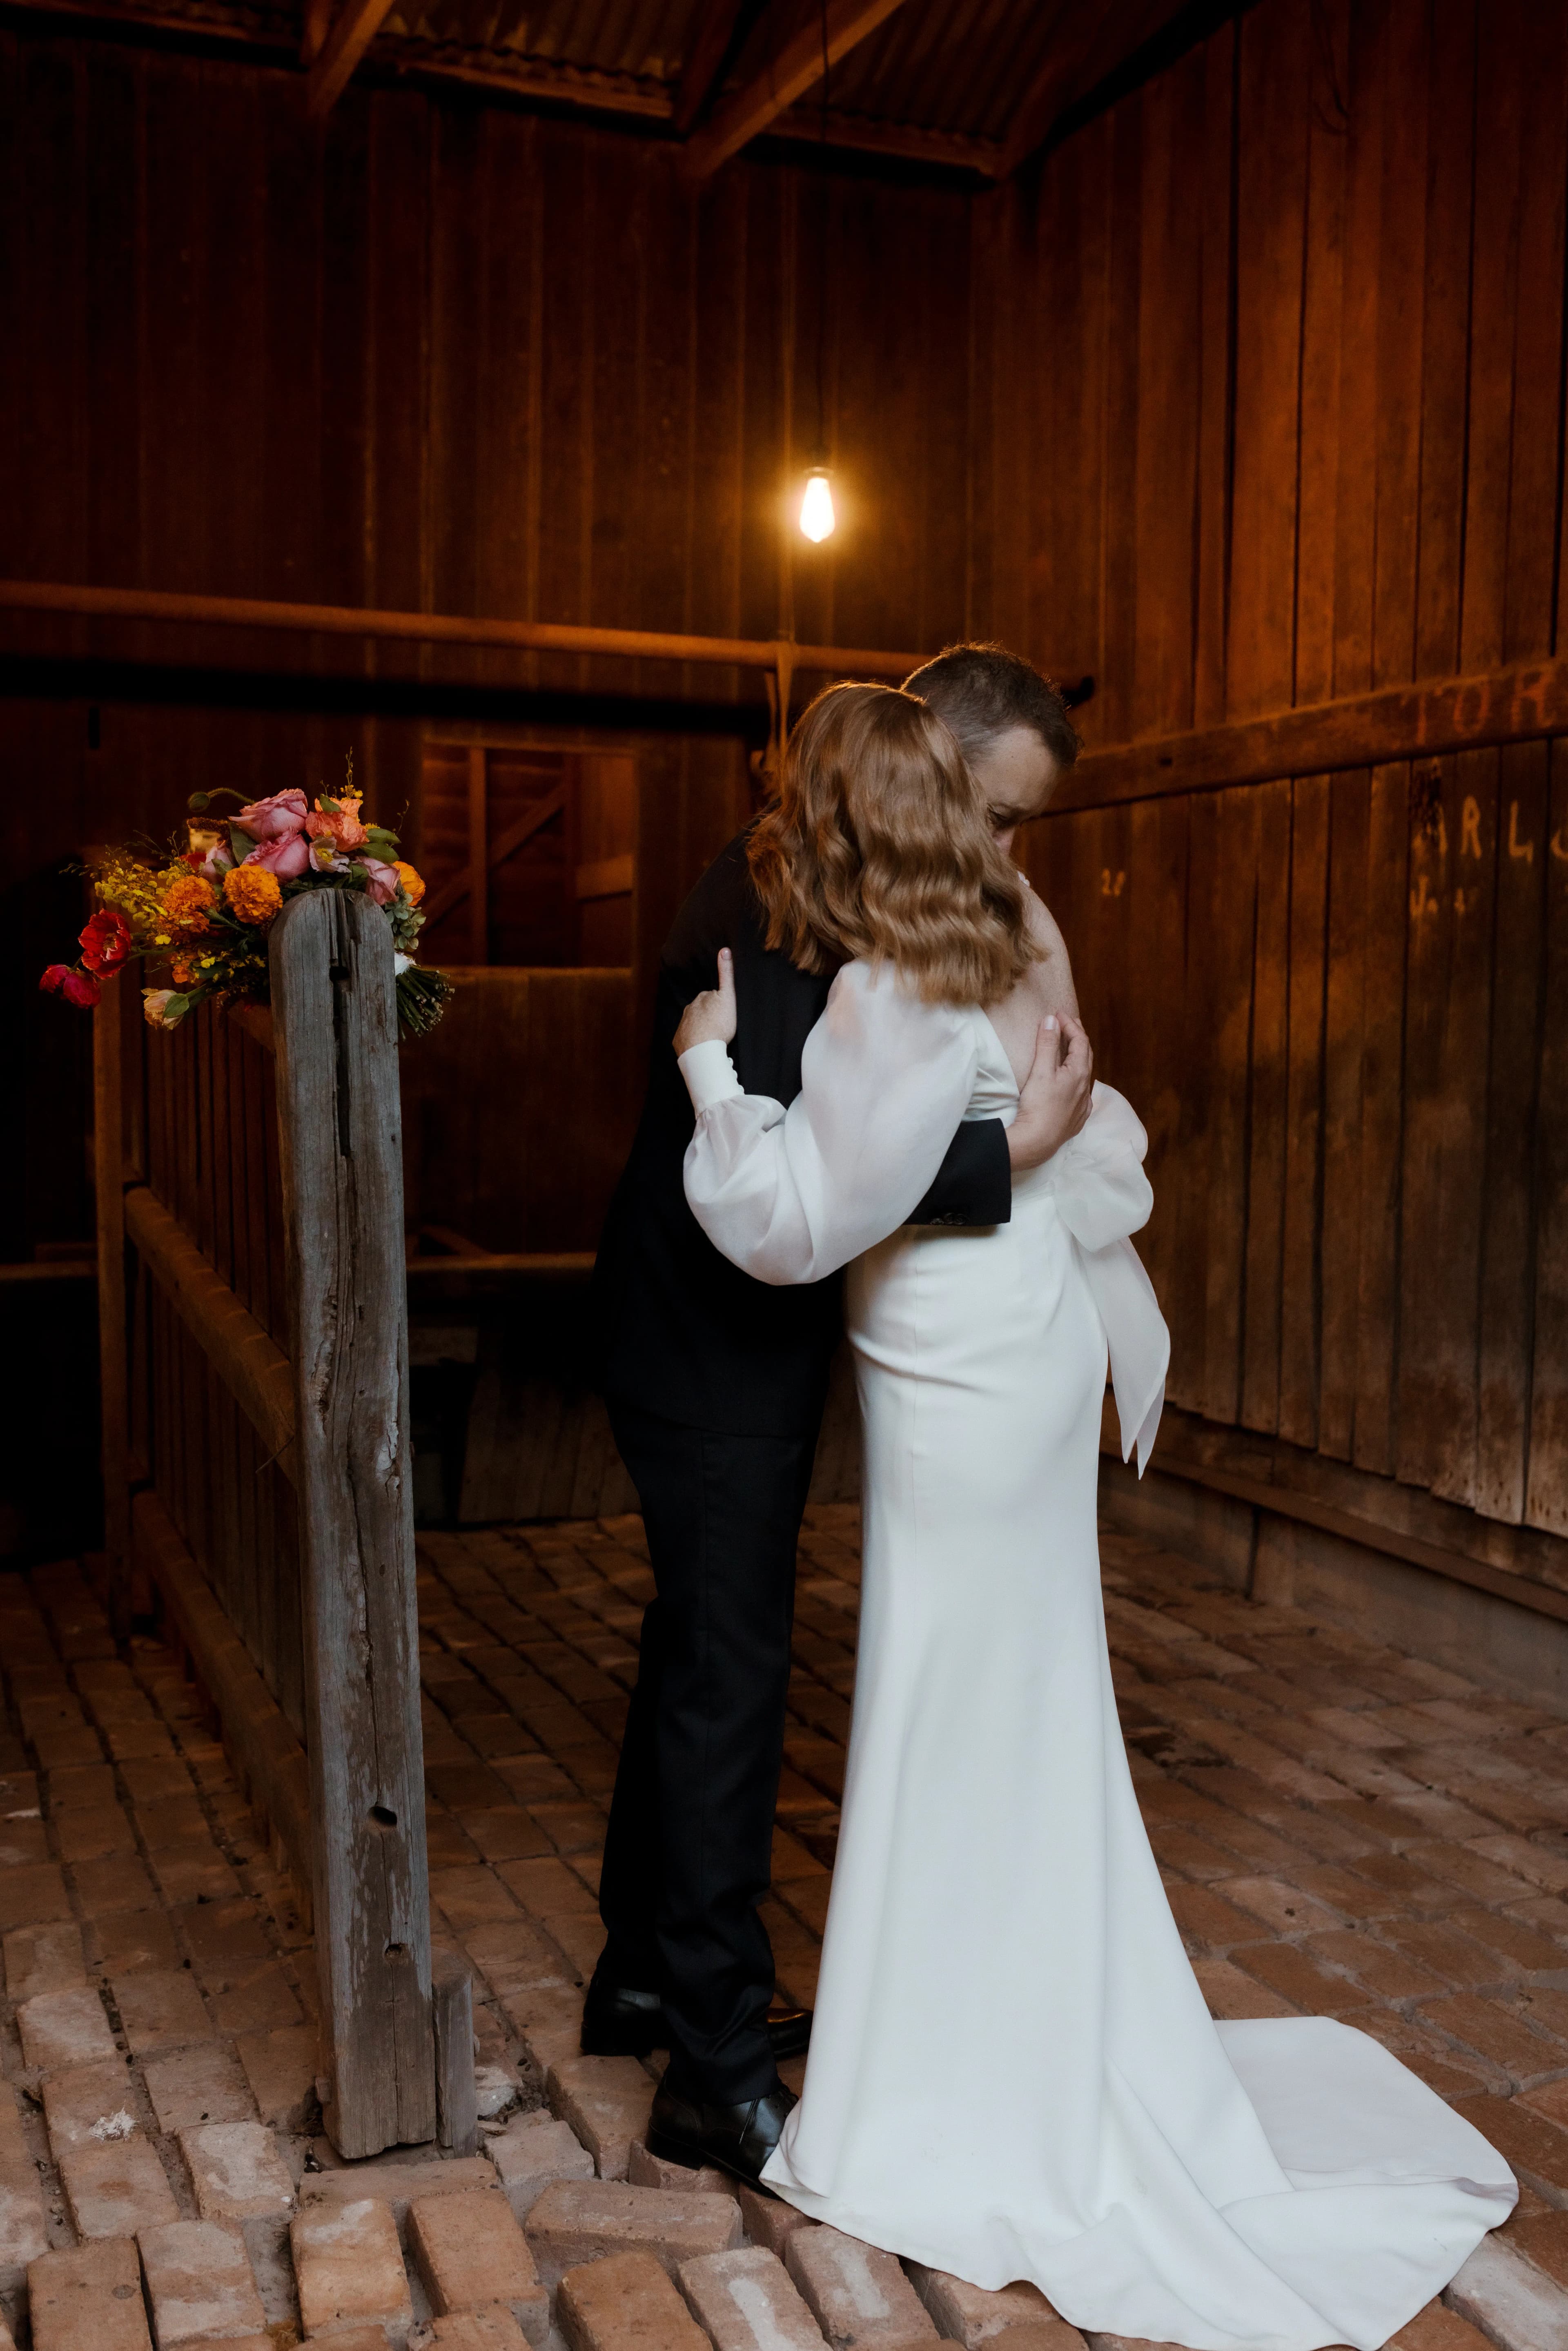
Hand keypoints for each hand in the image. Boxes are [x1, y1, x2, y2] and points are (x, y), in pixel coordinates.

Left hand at [673, 948, 737, 1054]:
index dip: (719, 1004)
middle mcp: (689, 1009)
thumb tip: (724, 950)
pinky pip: (687, 1039)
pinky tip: (702, 1047)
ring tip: (712, 1038)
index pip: (711, 997)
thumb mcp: (728, 997)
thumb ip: (726, 974)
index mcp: (701, 998)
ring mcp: (683, 1025)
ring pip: (693, 1024)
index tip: (724, 1013)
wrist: (702, 1050)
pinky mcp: (679, 1041)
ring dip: (701, 1028)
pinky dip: (693, 1041)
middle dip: (708, 1015)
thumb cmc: (718, 1024)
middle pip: (701, 1010)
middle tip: (720, 1026)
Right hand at [1006, 1012, 1092, 1172]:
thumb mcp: (1041, 1070)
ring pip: (1084, 1075)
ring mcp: (1082, 1104)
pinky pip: (1081, 1093)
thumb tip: (1051, 1020)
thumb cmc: (1039, 1106)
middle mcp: (1085, 1088)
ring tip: (1068, 1049)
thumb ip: (1047, 1043)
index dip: (1070, 1024)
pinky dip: (1077, 1080)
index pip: (1080, 1041)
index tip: (1058, 1014)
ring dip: (1078, 1058)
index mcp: (1079, 1072)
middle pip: (1086, 1055)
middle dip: (1077, 1037)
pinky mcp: (1076, 1118)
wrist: (1037, 1142)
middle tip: (1067, 1024)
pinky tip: (1072, 1084)